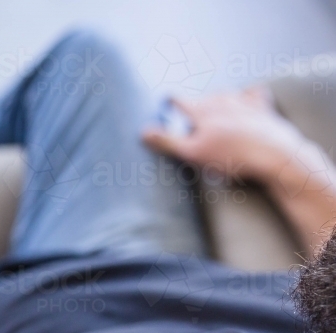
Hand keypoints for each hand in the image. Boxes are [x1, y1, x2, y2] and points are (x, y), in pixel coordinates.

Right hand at [142, 87, 310, 183]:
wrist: (274, 155)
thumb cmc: (231, 156)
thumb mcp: (192, 153)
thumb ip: (167, 141)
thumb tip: (142, 131)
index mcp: (201, 110)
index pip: (178, 100)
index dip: (169, 102)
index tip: (165, 102)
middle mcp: (220, 99)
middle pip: (202, 100)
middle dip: (197, 109)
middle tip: (194, 124)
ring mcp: (243, 101)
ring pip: (225, 95)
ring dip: (219, 103)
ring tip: (217, 117)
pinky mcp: (263, 106)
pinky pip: (253, 93)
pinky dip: (247, 96)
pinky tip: (246, 102)